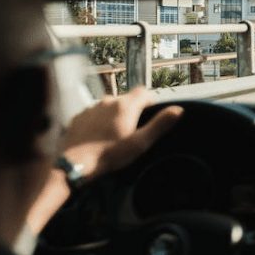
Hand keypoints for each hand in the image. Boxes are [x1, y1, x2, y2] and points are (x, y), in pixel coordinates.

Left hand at [62, 86, 183, 180]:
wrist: (76, 163)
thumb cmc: (110, 155)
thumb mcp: (141, 143)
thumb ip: (160, 124)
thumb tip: (178, 109)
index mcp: (125, 105)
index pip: (144, 91)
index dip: (149, 102)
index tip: (148, 117)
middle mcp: (108, 101)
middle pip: (126, 99)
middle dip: (131, 110)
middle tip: (131, 131)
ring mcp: (91, 108)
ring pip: (108, 106)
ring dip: (113, 115)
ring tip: (113, 135)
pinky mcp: (78, 116)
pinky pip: (93, 113)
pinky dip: (98, 121)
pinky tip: (97, 137)